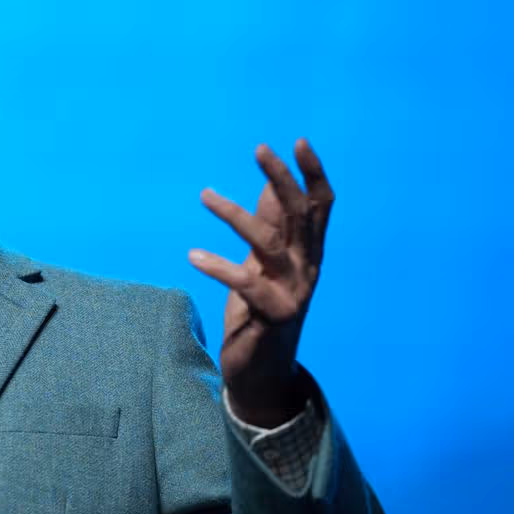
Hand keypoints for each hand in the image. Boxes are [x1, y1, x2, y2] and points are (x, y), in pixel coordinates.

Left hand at [188, 139, 333, 426]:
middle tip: (259, 148)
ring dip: (236, 215)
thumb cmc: (259, 310)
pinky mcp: (272, 316)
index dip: (313, 174)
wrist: (261, 371)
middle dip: (281, 178)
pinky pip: (246, 284)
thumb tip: (270, 183)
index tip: (298, 142)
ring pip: (269, 244)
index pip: (319, 207)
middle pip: (299, 216)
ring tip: (204, 194)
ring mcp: (293, 293)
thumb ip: (271, 226)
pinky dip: (218, 266)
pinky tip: (193, 254)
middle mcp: (307, 269)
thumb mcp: (263, 263)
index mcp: (308, 255)